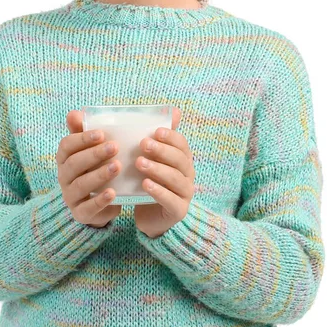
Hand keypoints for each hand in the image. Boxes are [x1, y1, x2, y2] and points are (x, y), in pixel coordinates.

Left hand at [134, 107, 195, 238]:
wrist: (151, 216)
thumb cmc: (152, 181)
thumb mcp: (155, 159)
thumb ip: (161, 138)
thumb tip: (174, 110)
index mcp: (183, 160)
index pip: (182, 144)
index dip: (171, 136)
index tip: (155, 131)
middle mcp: (188, 175)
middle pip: (179, 159)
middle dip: (161, 150)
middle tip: (143, 143)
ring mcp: (185, 193)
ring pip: (174, 178)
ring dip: (157, 169)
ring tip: (139, 163)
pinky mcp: (178, 210)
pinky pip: (170, 199)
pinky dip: (158, 191)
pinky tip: (145, 184)